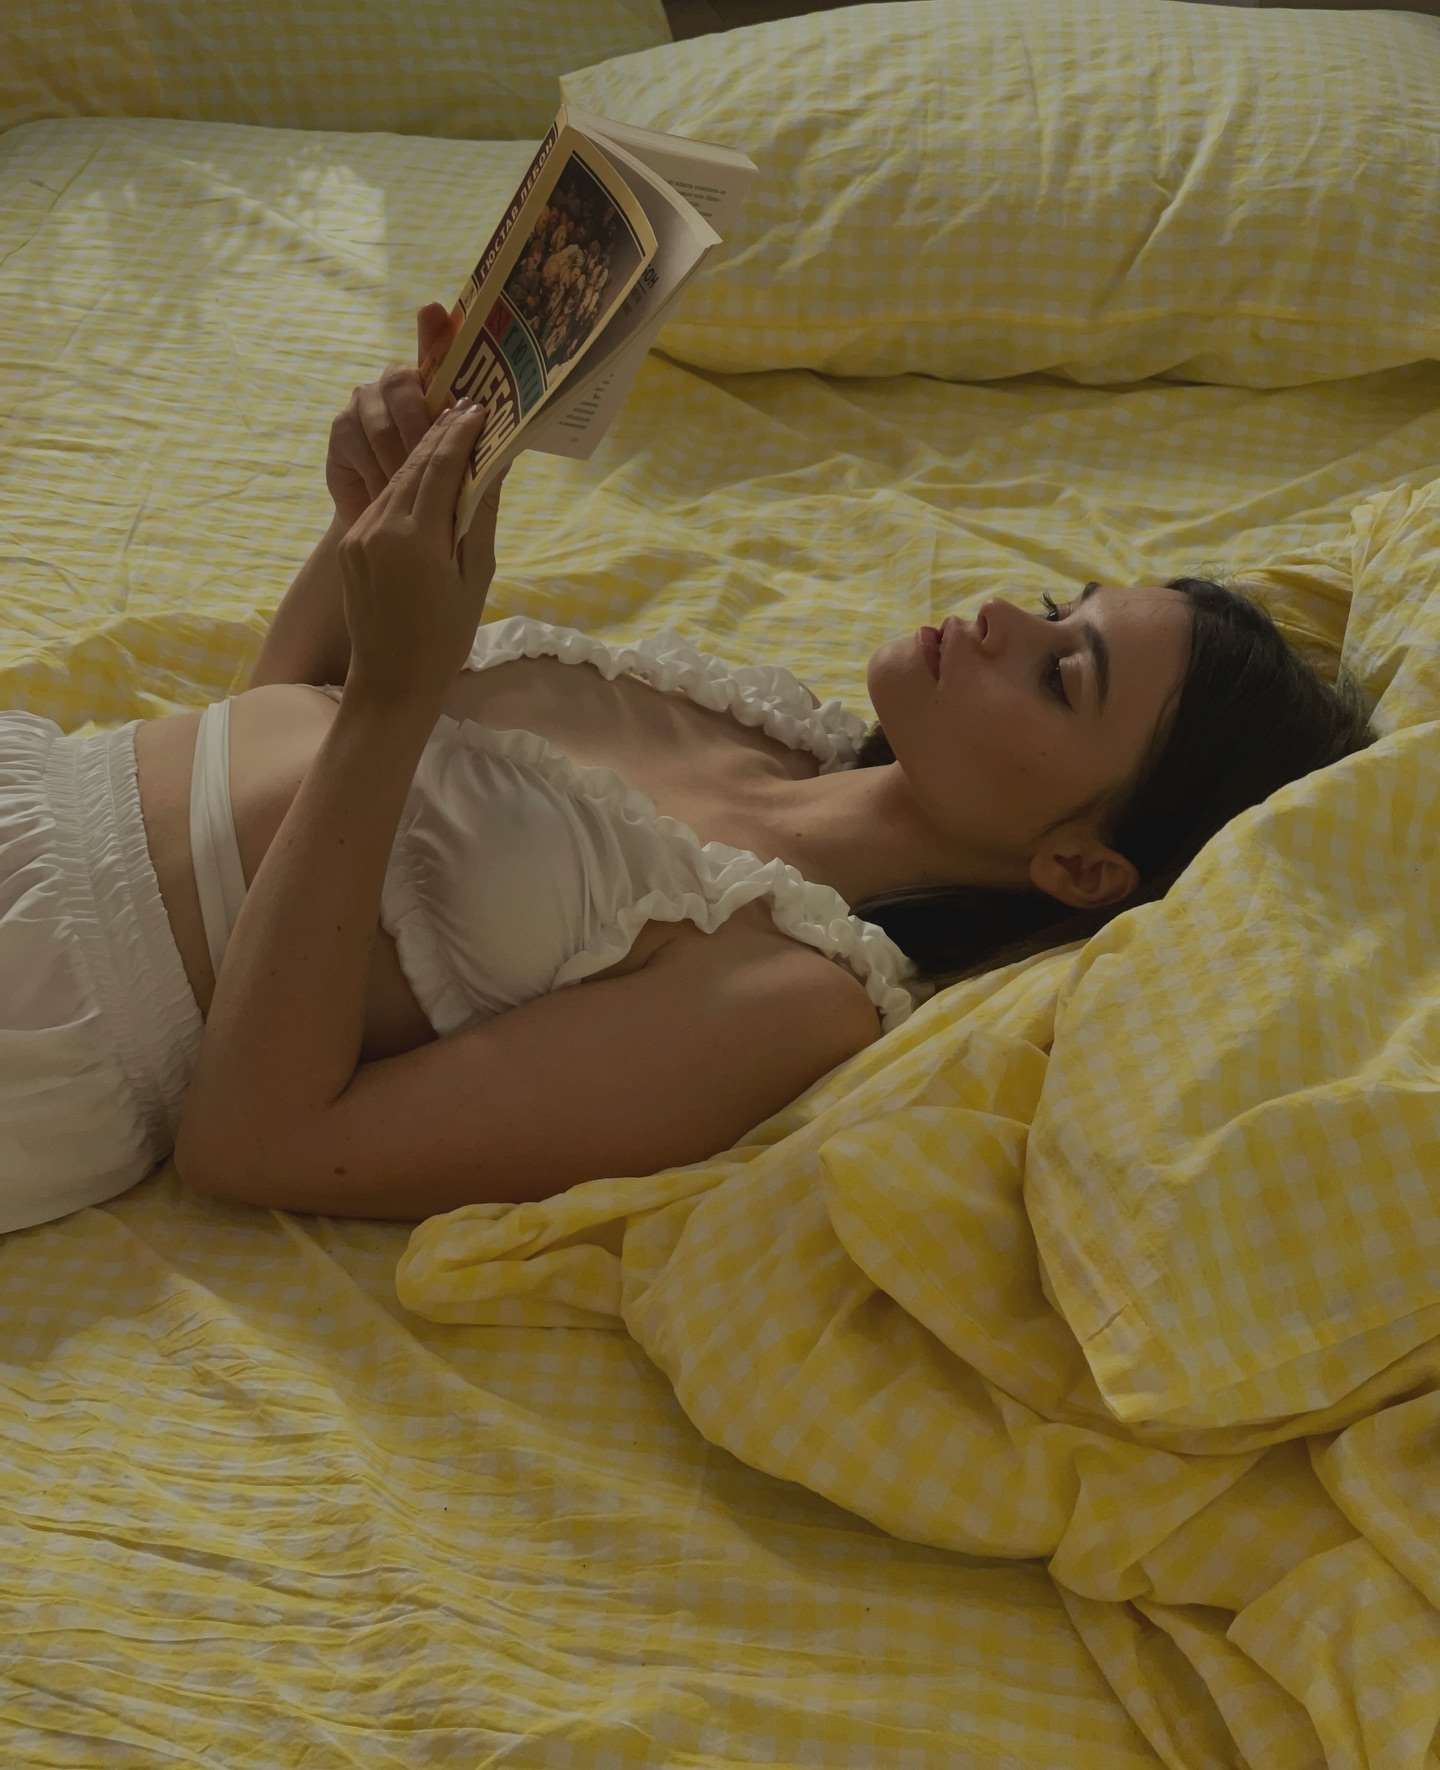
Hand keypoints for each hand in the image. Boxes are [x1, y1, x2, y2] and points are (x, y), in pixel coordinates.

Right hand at [324, 302, 462, 528]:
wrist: (395, 534)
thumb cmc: (439, 499)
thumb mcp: (468, 474)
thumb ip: (482, 447)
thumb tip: (511, 427)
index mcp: (437, 387)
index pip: (437, 352)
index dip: (434, 332)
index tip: (433, 311)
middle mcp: (398, 383)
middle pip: (402, 381)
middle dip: (422, 426)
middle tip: (437, 460)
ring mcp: (365, 402)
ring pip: (381, 422)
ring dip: (401, 460)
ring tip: (416, 494)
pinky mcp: (342, 428)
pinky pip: (357, 443)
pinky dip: (376, 473)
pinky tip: (386, 495)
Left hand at [338, 401, 508, 707]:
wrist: (391, 680)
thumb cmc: (445, 637)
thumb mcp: (474, 578)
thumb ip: (479, 518)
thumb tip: (493, 468)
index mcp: (416, 538)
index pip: (439, 467)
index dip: (460, 434)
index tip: (480, 409)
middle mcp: (381, 528)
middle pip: (413, 467)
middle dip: (439, 435)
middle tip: (466, 409)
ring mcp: (360, 537)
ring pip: (395, 483)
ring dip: (421, 458)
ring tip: (448, 437)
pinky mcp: (349, 547)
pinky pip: (381, 507)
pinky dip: (404, 489)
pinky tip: (423, 481)